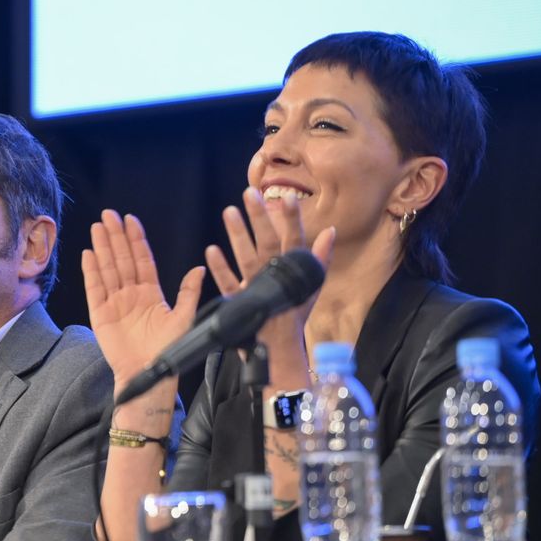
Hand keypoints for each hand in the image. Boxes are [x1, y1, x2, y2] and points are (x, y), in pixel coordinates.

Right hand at [82, 210, 205, 392]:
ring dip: (102, 247)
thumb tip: (199, 269)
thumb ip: (188, 293)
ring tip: (97, 227)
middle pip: (121, 259)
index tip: (131, 220)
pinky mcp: (100, 313)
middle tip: (109, 214)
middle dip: (116, 236)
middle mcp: (131, 294)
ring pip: (107, 268)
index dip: (136, 240)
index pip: (142, 260)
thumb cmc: (168, 350)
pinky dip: (91, 271)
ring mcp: (114, 302)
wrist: (149, 373)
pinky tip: (88, 253)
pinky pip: (94, 288)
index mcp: (151, 293)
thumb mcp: (184, 318)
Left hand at [205, 188, 334, 380]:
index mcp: (293, 271)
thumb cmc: (293, 312)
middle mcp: (275, 276)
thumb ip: (320, 257)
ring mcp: (257, 289)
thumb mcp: (311, 285)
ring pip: (247, 258)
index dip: (292, 219)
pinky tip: (211, 250)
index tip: (288, 196)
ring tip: (228, 211)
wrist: (280, 347)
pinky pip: (229, 284)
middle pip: (267, 243)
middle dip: (259, 218)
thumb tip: (330, 231)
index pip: (294, 240)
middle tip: (248, 193)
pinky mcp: (241, 302)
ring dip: (237, 235)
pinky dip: (220, 268)